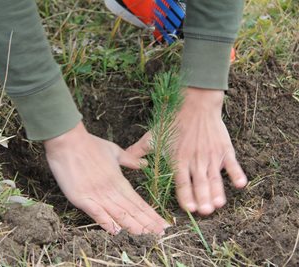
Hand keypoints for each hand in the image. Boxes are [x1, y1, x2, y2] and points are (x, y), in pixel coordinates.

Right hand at [44, 122, 169, 233]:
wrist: (68, 141)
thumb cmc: (89, 144)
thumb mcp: (114, 150)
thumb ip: (129, 160)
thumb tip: (144, 164)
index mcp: (119, 180)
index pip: (139, 201)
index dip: (151, 214)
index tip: (163, 224)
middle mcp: (111, 189)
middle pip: (132, 210)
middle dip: (147, 224)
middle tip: (161, 235)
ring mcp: (97, 194)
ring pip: (119, 214)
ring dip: (133, 226)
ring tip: (146, 237)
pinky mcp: (81, 197)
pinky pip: (97, 213)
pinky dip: (106, 223)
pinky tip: (116, 232)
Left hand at [127, 87, 246, 214]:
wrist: (195, 103)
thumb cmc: (172, 122)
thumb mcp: (152, 136)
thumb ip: (138, 151)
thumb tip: (124, 160)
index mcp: (178, 159)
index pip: (181, 182)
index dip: (185, 196)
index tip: (188, 209)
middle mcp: (195, 160)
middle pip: (200, 183)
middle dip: (203, 198)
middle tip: (206, 211)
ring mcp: (211, 155)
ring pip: (215, 177)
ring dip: (218, 191)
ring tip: (219, 204)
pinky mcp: (224, 148)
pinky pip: (232, 163)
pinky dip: (237, 173)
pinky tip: (241, 184)